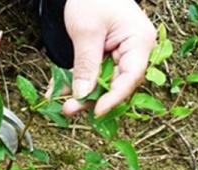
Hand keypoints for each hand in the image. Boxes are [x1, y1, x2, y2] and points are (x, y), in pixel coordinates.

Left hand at [61, 0, 155, 116]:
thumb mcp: (86, 31)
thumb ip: (86, 63)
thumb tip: (83, 94)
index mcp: (139, 43)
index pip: (130, 77)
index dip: (114, 97)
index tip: (97, 111)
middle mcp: (132, 53)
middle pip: (116, 84)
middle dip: (93, 99)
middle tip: (69, 109)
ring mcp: (118, 56)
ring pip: (102, 83)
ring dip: (82, 94)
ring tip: (64, 106)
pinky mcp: (103, 57)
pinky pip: (91, 74)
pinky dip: (75, 82)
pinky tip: (58, 91)